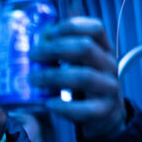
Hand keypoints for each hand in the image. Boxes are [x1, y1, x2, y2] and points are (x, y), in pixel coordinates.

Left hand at [29, 17, 125, 137]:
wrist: (106, 115)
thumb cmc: (85, 84)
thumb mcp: (80, 61)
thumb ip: (64, 47)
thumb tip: (38, 33)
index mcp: (104, 48)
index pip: (95, 28)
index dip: (70, 27)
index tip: (47, 33)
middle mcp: (110, 65)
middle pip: (86, 48)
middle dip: (54, 49)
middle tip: (31, 55)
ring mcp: (109, 88)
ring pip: (84, 76)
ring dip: (53, 76)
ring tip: (33, 79)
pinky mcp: (104, 111)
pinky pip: (84, 109)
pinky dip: (64, 106)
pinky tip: (48, 103)